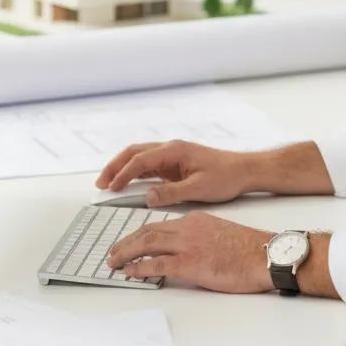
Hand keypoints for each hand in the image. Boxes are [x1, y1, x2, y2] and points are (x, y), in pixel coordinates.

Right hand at [96, 139, 256, 207]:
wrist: (244, 170)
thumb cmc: (226, 176)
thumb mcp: (199, 188)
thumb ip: (171, 192)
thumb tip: (148, 197)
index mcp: (174, 150)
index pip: (140, 159)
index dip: (123, 173)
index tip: (110, 187)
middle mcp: (170, 149)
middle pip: (134, 153)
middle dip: (115, 166)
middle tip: (100, 184)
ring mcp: (172, 156)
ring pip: (140, 157)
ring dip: (123, 169)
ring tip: (108, 184)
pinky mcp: (175, 164)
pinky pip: (150, 166)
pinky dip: (136, 173)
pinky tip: (129, 185)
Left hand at [106, 212, 273, 292]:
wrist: (265, 255)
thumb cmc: (249, 249)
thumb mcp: (219, 233)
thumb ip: (199, 237)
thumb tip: (184, 252)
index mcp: (195, 220)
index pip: (160, 224)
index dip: (140, 233)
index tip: (130, 241)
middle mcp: (188, 228)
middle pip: (147, 231)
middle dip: (126, 242)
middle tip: (113, 252)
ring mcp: (188, 245)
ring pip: (146, 244)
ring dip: (125, 253)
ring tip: (113, 262)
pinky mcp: (190, 263)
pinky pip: (156, 265)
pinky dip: (139, 268)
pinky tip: (129, 272)